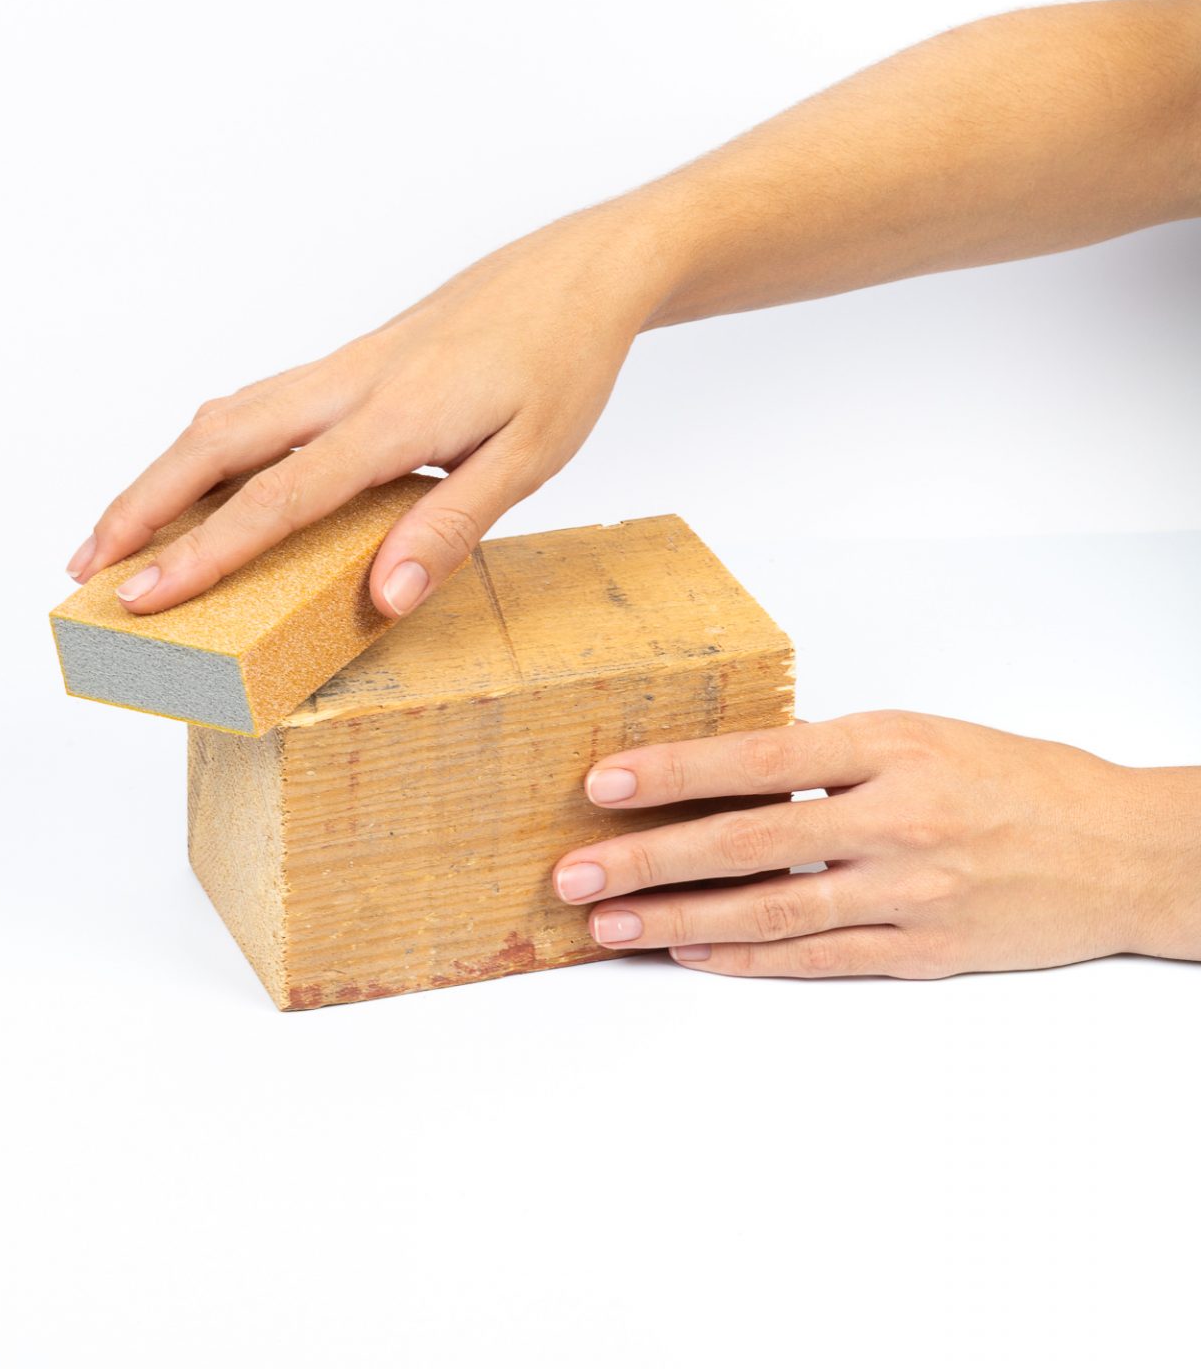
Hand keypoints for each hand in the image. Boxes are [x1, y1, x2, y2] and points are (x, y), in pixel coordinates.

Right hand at [65, 205, 662, 615]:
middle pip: (216, 443)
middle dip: (141, 504)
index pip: (276, 498)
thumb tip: (384, 597)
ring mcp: (345, 367)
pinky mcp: (353, 361)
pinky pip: (258, 403)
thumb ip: (451, 525)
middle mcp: (350, 386)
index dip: (203, 553)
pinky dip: (209, 444)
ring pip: (227, 416)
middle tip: (86, 566)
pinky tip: (204, 477)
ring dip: (165, 472)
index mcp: (393, 420)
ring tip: (122, 530)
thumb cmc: (562, 363)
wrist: (578, 271)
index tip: (141, 597)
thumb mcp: (531, 458)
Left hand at [553, 711, 1200, 976]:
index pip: (758, 756)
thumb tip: (734, 772)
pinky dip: (748, 959)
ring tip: (609, 924)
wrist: (1120, 850)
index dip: (674, 772)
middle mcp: (894, 819)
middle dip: (649, 858)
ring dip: (678, 920)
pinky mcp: (924, 953)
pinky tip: (692, 954)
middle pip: (748, 839)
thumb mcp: (926, 735)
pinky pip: (818, 958)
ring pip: (771, 911)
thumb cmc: (1020, 780)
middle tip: (573, 871)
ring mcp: (909, 893)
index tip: (602, 781)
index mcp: (890, 747)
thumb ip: (835, 754)